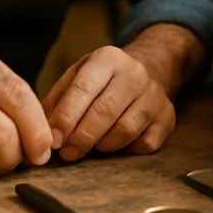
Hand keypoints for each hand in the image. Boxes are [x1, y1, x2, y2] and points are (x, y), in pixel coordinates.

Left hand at [42, 46, 175, 160]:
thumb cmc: (101, 81)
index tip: (53, 140)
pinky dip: (128, 150)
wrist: (144, 73)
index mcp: (108, 58)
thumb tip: (45, 132)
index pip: (83, 89)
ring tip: (93, 146)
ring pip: (126, 129)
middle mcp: (135, 73)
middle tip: (67, 154)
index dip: (65, 118)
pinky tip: (117, 144)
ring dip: (103, 145)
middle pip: (105, 111)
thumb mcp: (77, 76)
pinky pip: (146, 143)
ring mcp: (155, 94)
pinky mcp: (168, 115)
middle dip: (81, 138)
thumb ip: (57, 100)